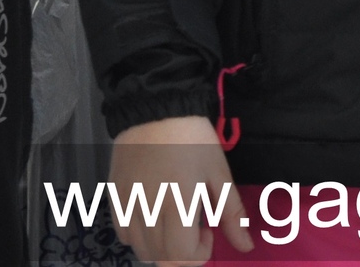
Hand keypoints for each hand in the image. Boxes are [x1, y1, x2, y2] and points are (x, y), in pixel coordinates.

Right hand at [108, 115, 248, 266]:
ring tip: (172, 226)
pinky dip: (138, 237)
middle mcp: (148, 206)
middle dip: (183, 255)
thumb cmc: (192, 139)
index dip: (199, 253)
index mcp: (178, 201)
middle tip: (192, 230)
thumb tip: (245, 246)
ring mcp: (128, 201)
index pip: (182, 254)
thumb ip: (232, 213)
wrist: (156, 107)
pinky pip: (122, 232)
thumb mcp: (219, 172)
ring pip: (140, 249)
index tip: (208, 231)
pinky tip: (151, 219)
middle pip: (161, 257)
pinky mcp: (114, 194)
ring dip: (160, 249)